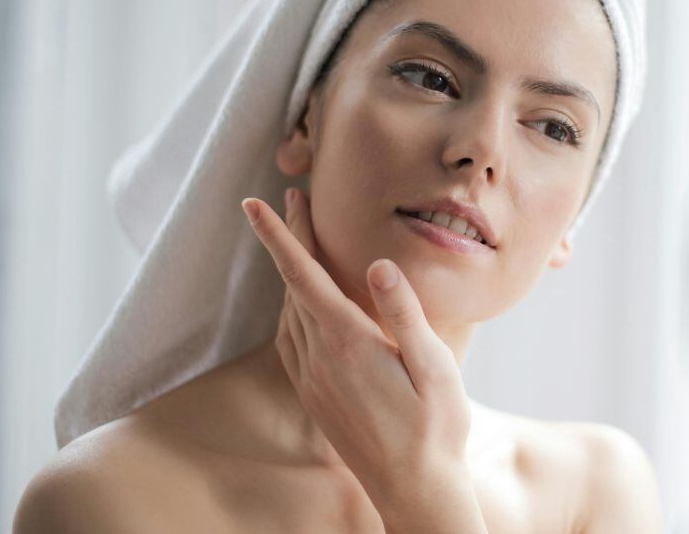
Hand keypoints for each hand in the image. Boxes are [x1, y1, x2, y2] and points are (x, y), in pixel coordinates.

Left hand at [241, 188, 486, 532]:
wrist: (414, 489)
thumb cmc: (435, 427)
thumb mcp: (434, 367)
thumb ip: (405, 314)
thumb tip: (380, 264)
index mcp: (348, 343)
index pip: (303, 276)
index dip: (278, 235)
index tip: (253, 203)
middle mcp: (319, 358)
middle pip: (292, 285)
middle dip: (289, 239)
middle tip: (291, 199)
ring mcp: (312, 380)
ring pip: (288, 312)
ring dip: (289, 273)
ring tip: (299, 242)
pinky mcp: (313, 397)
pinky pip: (290, 341)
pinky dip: (291, 308)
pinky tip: (302, 304)